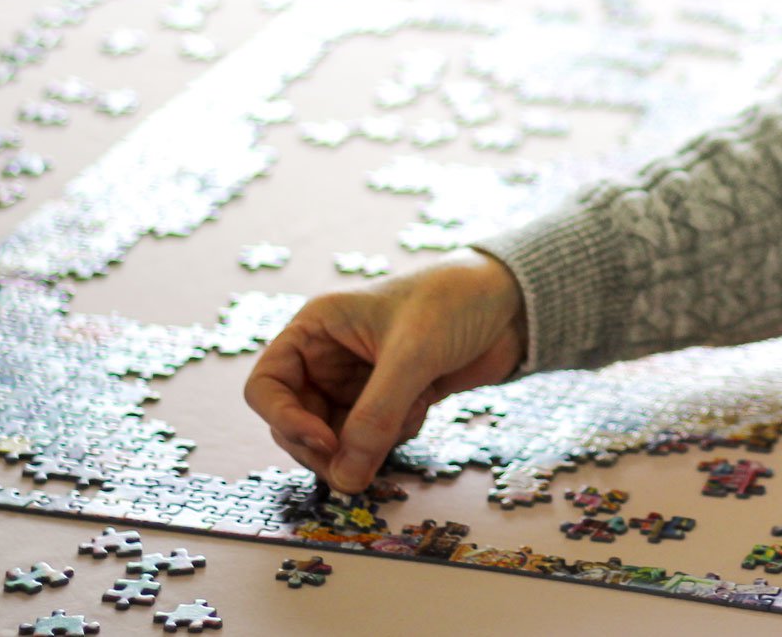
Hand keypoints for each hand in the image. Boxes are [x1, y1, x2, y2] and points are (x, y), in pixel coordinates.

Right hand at [243, 248, 527, 493]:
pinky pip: (372, 440)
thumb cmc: (455, 302)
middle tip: (361, 462)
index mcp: (316, 329)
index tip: (325, 443)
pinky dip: (394, 436)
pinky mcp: (391, 400)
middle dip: (328, 447)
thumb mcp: (411, 356)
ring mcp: (359, 382)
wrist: (515, 301)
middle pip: (297, 424)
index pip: (266, 387)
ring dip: (368, 442)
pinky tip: (424, 406)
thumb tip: (344, 481)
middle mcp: (329, 358)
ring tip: (409, 412)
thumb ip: (374, 418)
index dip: (286, 421)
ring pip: (336, 440)